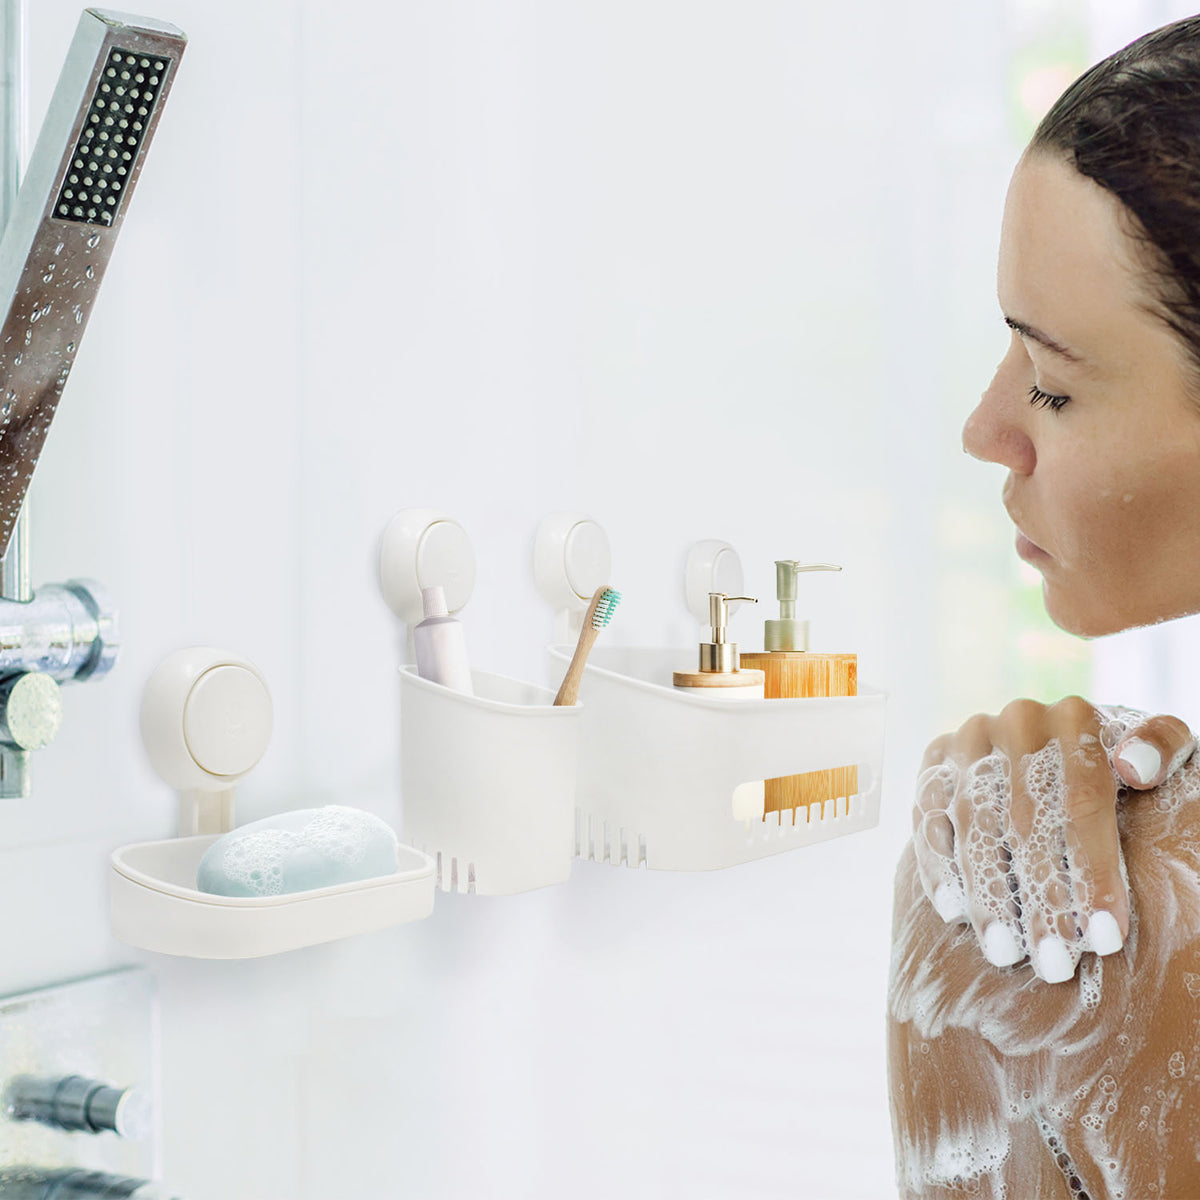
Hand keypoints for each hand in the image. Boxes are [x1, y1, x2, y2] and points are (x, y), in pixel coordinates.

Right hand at [911, 697, 1195, 982]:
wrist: (1061, 748)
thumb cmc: (1119, 768)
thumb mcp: (1159, 753)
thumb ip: (1162, 747)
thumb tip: (1135, 769)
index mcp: (1076, 718)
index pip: (1083, 803)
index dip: (1095, 873)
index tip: (1108, 938)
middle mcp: (1017, 722)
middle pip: (1024, 822)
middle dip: (1041, 900)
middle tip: (1055, 964)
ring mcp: (968, 740)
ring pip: (971, 824)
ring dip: (986, 894)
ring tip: (1006, 952)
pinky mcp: (934, 762)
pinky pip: (927, 816)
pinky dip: (937, 866)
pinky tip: (955, 913)